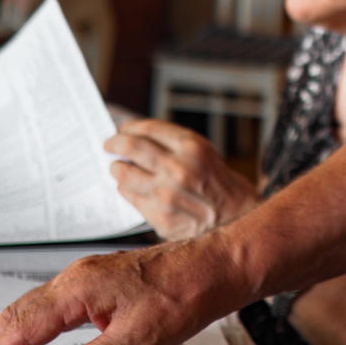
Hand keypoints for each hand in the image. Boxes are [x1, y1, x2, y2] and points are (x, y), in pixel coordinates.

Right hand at [0, 235, 242, 344]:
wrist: (214, 266)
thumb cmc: (182, 296)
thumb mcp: (138, 340)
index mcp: (79, 290)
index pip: (22, 330)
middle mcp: (76, 279)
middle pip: (16, 316)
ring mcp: (86, 278)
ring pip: (30, 308)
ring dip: (0, 337)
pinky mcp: (97, 282)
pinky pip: (48, 305)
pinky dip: (25, 326)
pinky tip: (24, 338)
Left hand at [104, 119, 258, 239]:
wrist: (236, 217)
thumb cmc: (217, 182)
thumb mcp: (202, 150)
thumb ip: (171, 143)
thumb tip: (132, 136)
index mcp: (191, 147)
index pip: (147, 128)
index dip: (129, 127)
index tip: (121, 129)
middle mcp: (178, 169)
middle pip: (130, 147)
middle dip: (114, 144)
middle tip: (108, 145)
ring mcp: (168, 195)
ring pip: (124, 175)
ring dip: (116, 169)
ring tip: (117, 169)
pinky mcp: (161, 217)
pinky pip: (132, 198)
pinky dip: (127, 190)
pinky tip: (131, 188)